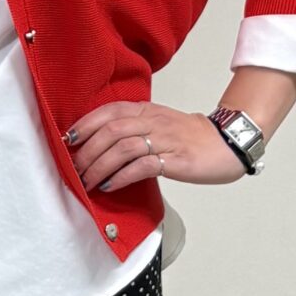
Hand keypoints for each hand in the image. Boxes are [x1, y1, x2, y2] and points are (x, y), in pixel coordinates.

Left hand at [62, 99, 245, 194]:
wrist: (227, 143)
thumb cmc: (189, 137)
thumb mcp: (158, 123)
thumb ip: (132, 128)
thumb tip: (99, 144)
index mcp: (146, 110)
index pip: (109, 111)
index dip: (86, 125)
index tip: (69, 140)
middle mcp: (153, 121)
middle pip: (111, 131)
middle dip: (87, 152)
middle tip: (74, 170)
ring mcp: (164, 139)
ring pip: (122, 147)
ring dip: (99, 166)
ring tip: (86, 182)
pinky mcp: (175, 159)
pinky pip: (142, 166)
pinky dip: (121, 176)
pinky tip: (110, 185)